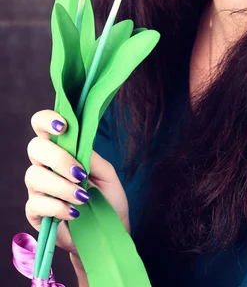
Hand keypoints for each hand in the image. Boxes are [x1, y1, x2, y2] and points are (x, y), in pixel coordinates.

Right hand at [25, 109, 129, 258]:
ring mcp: (38, 188)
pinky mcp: (35, 213)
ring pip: (33, 175)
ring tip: (83, 197)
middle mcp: (45, 165)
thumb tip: (79, 145)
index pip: (42, 125)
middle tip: (80, 173)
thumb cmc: (107, 198)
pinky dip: (57, 207)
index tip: (64, 126)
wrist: (108, 231)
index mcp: (62, 149)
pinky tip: (74, 212)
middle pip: (35, 147)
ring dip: (61, 186)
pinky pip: (36, 204)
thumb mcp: (107, 174)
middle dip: (58, 158)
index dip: (47, 119)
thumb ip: (92, 157)